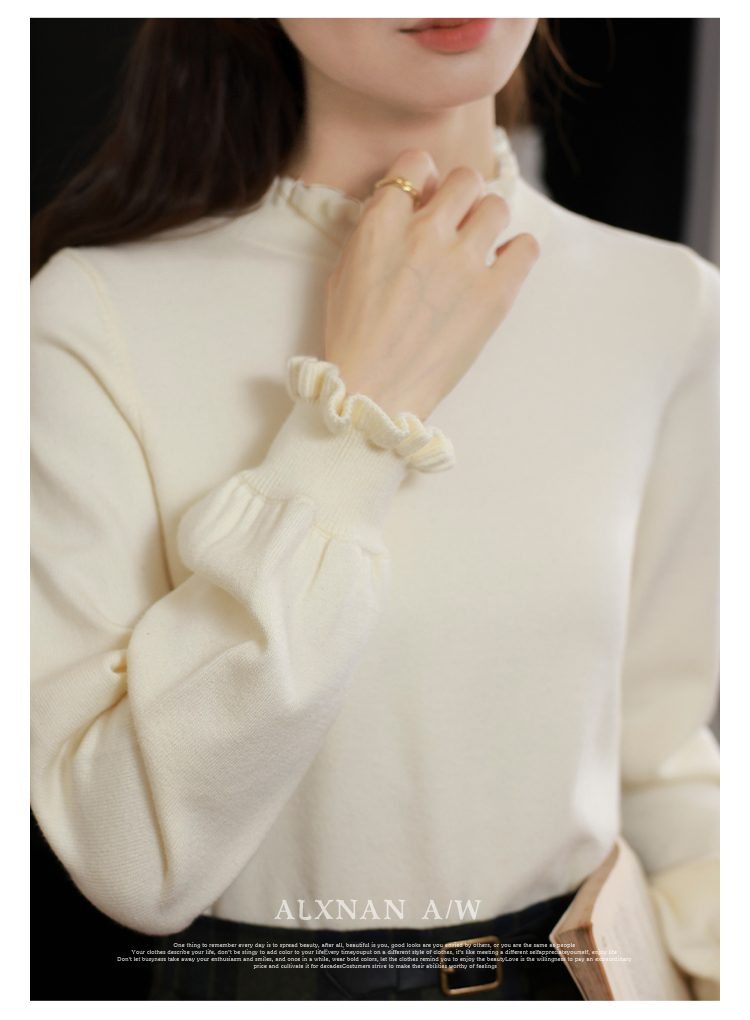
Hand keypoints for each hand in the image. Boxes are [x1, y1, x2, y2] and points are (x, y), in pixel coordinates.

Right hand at [324, 149, 538, 420]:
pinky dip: (517, 253)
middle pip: (464, 179)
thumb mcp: (343, 272)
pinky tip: (502, 268)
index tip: (426, 200)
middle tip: (456, 226)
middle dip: (461, 198)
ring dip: (488, 223)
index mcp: (382, 224)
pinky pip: (526, 247)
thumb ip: (373, 232)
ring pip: (497, 206)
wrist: (374, 392)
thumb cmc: (353, 339)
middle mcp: (425, 233)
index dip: (424, 179)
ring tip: (478, 250)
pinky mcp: (494, 295)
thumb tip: (402, 211)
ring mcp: (463, 263)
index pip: (416, 164)